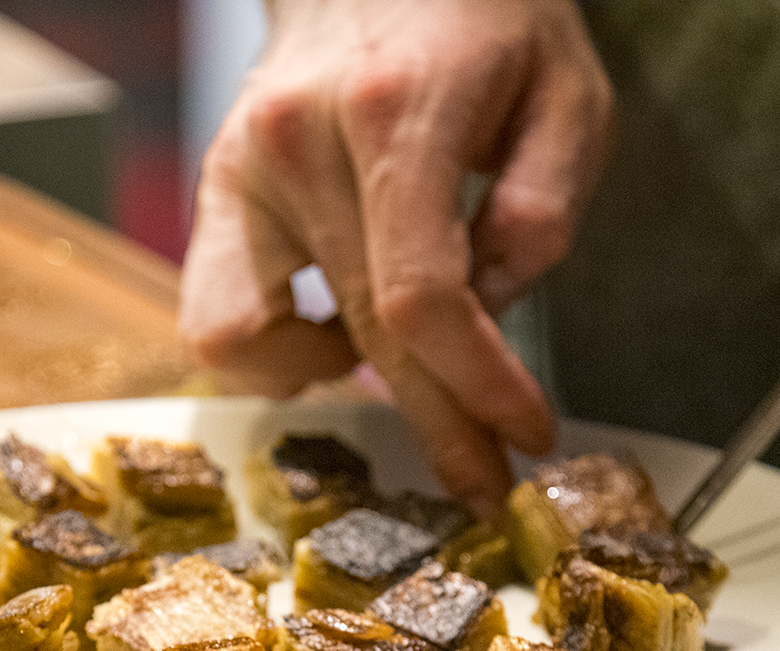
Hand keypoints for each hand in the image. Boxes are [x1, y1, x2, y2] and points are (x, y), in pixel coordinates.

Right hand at [179, 0, 613, 509]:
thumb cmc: (487, 25)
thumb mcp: (567, 96)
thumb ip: (545, 208)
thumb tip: (493, 312)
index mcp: (397, 107)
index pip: (423, 296)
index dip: (478, 387)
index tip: (528, 436)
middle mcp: (300, 138)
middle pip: (363, 332)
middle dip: (437, 423)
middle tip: (484, 477)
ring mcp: (243, 166)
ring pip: (261, 342)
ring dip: (337, 386)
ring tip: (400, 371)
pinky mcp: (214, 190)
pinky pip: (213, 321)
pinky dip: (269, 356)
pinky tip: (330, 335)